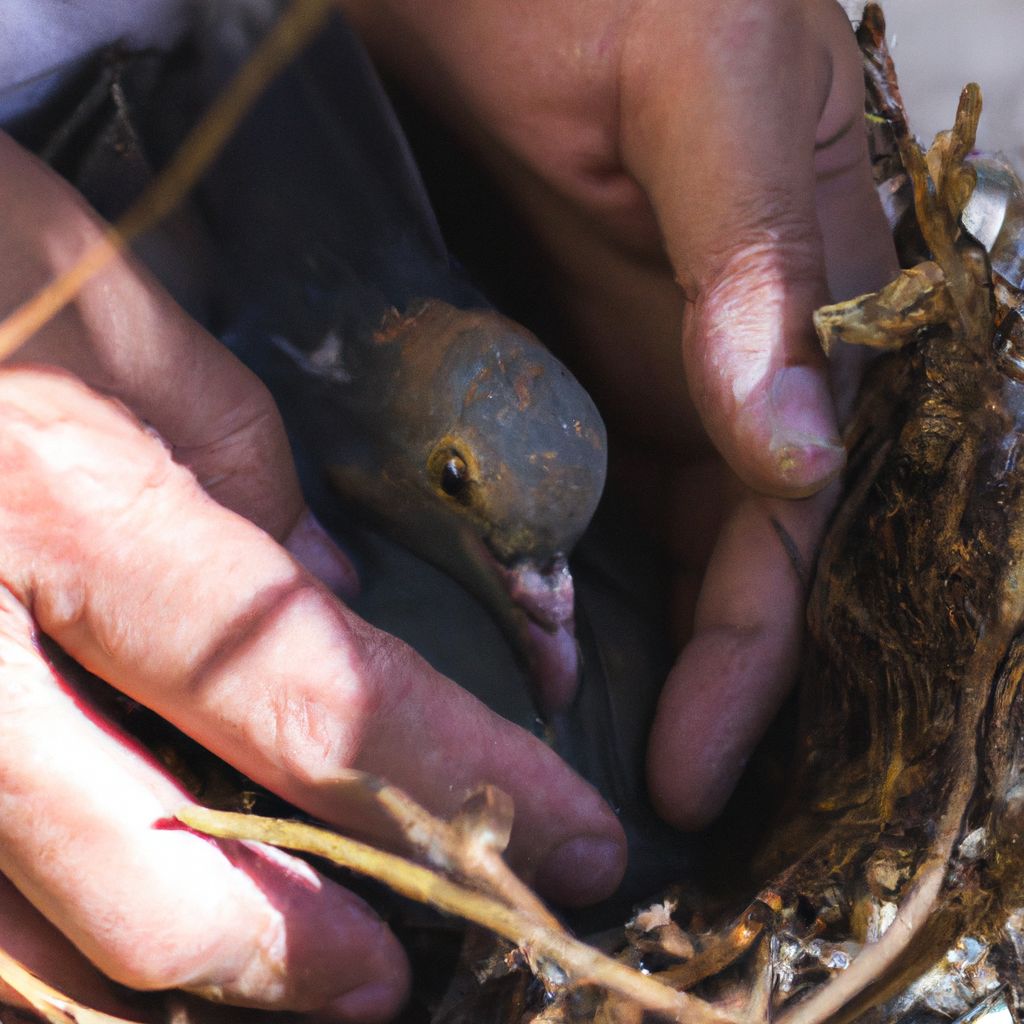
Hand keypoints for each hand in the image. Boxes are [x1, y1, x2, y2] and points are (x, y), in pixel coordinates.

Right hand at [0, 135, 625, 1018]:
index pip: (315, 698)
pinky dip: (52, 955)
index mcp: (63, 512)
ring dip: (180, 982)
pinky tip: (131, 938)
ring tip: (284, 976)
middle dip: (302, 953)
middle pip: (155, 883)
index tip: (573, 845)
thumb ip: (237, 461)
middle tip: (397, 973)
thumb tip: (328, 594)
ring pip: (27, 954)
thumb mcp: (111, 319)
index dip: (464, 785)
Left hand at [339, 0, 898, 824]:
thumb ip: (760, 265)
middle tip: (633, 802)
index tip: (692, 764)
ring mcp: (630, 364)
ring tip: (568, 755)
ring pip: (644, 540)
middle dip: (697, 683)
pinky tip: (509, 633)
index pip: (793, 522)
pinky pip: (555, 484)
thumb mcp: (706, 90)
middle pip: (725, 560)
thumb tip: (795, 445)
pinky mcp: (544, 353)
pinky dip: (540, 567)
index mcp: (803, 314)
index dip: (751, 652)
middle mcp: (725, 360)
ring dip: (617, 644)